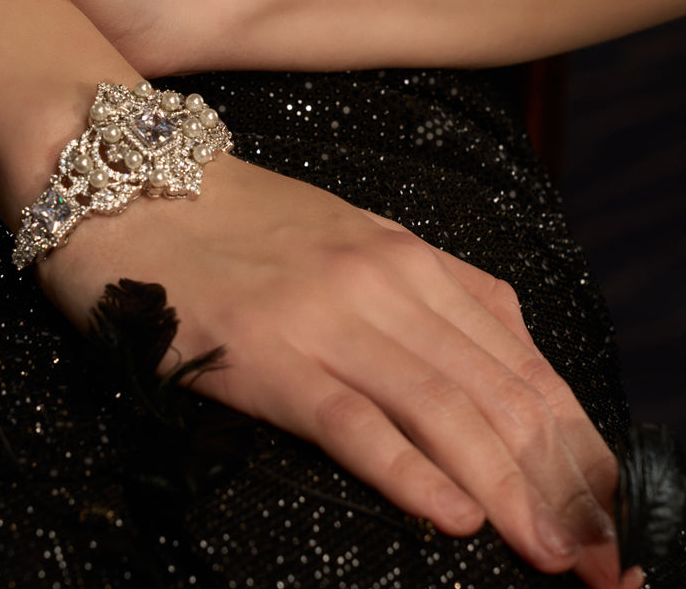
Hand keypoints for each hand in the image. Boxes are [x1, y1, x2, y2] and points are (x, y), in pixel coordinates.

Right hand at [38, 154, 638, 588]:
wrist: (132, 186)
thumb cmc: (231, 215)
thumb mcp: (344, 230)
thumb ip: (422, 284)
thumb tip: (497, 352)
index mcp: (405, 254)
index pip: (519, 355)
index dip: (576, 436)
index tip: (606, 500)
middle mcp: (380, 282)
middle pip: (498, 392)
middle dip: (563, 481)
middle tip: (599, 556)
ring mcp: (325, 317)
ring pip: (444, 411)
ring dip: (512, 491)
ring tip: (555, 553)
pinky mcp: (265, 353)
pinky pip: (353, 422)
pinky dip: (411, 472)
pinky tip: (455, 516)